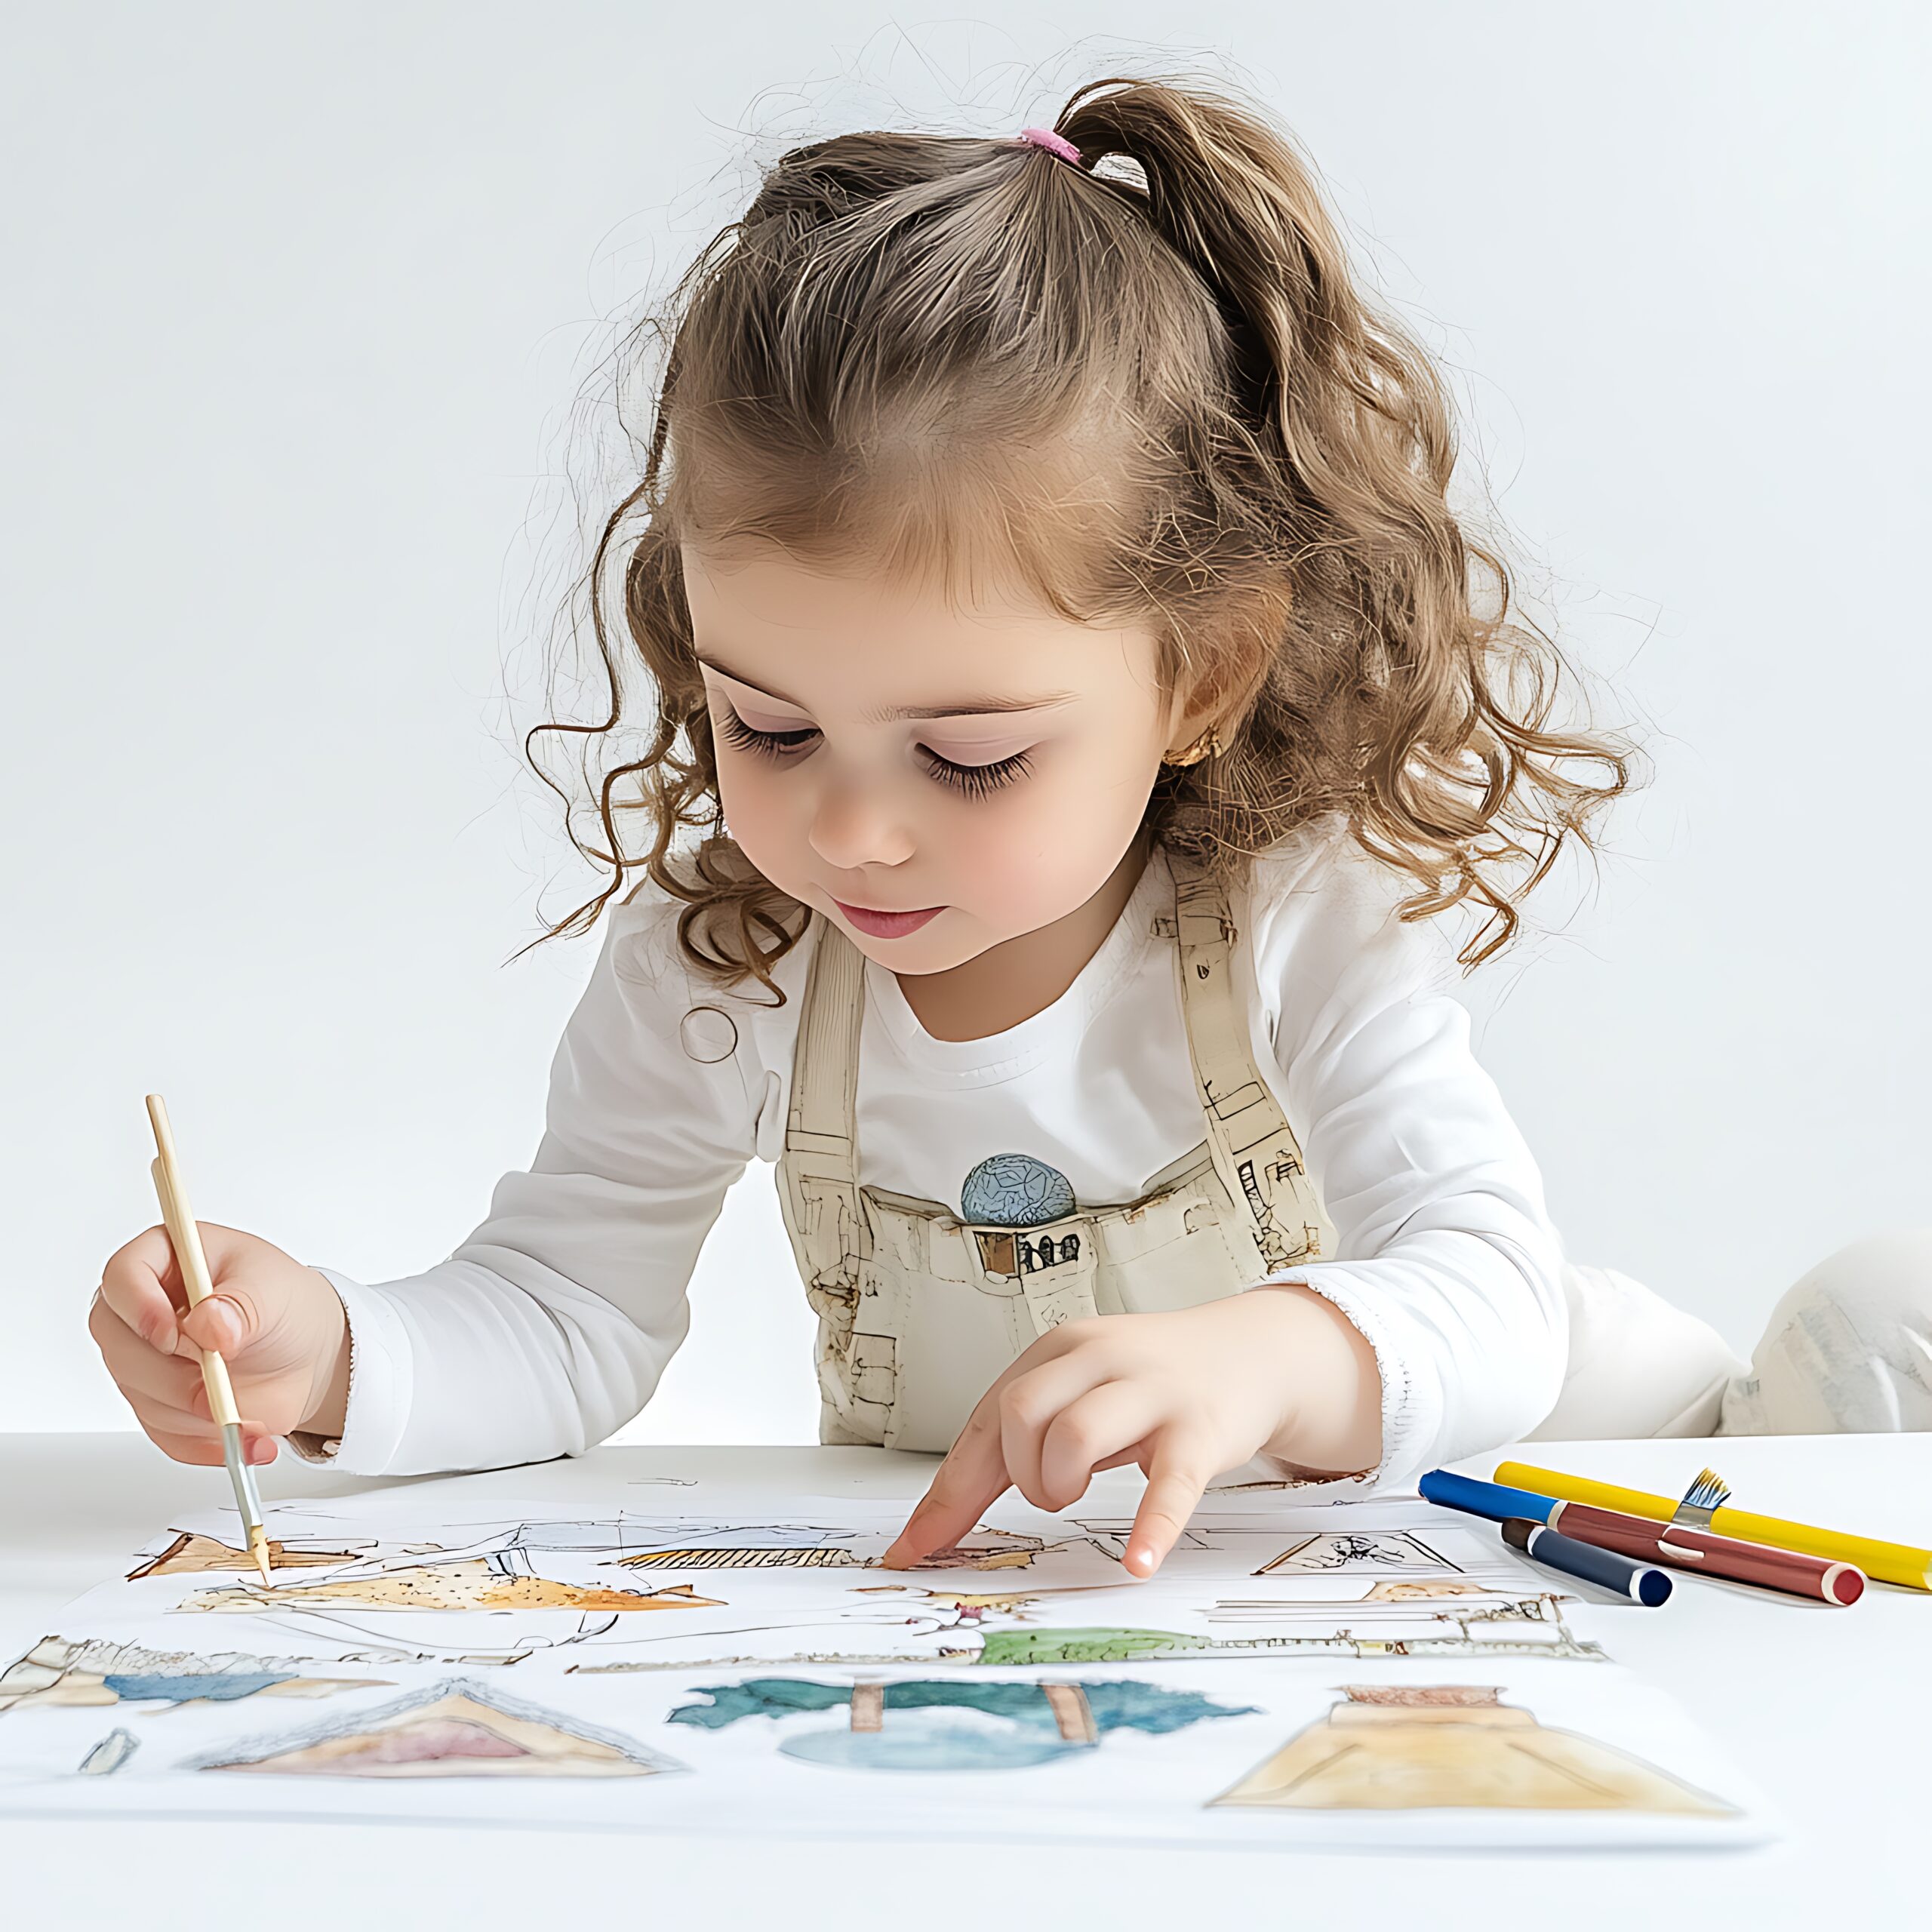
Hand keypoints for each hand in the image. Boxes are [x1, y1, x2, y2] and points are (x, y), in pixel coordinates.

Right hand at [90, 1221, 350, 1466]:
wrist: (306, 1352)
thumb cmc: (285, 1304)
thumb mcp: (275, 1289)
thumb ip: (243, 1304)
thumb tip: (209, 1324)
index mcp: (167, 1259)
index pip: (122, 1276)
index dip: (139, 1307)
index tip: (174, 1335)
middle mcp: (143, 1310)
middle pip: (119, 1345)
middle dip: (171, 1376)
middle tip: (217, 1389)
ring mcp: (147, 1360)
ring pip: (141, 1395)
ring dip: (194, 1414)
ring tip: (247, 1416)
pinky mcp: (160, 1404)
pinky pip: (164, 1434)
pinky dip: (204, 1443)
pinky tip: (246, 1440)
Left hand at [880, 1285, 1382, 1577]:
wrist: (1248, 1352)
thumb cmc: (1146, 1386)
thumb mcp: (1076, 1397)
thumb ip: (1011, 1450)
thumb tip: (934, 1524)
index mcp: (1058, 1351)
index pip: (983, 1421)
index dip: (946, 1494)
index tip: (910, 1553)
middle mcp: (1099, 1358)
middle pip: (1019, 1413)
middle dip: (1019, 1474)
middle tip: (1047, 1496)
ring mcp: (1152, 1391)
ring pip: (1075, 1434)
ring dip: (1060, 1483)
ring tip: (1079, 1496)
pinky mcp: (1201, 1430)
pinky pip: (1170, 1484)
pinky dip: (1149, 1527)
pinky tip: (1138, 1563)